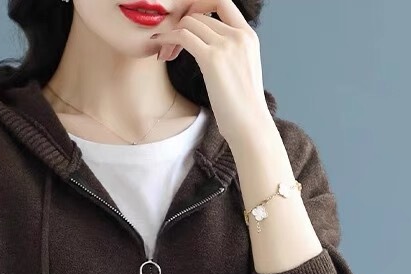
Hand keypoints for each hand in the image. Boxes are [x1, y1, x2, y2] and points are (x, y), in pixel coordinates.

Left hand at [150, 0, 273, 142]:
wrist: (249, 125)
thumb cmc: (242, 108)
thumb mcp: (241, 71)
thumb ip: (231, 54)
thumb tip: (211, 54)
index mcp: (248, 36)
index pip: (222, 3)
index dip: (199, 9)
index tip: (185, 27)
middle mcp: (239, 35)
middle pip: (201, 13)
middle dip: (180, 25)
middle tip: (169, 45)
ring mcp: (227, 45)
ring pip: (190, 22)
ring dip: (172, 34)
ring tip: (164, 52)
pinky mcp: (212, 59)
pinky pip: (184, 36)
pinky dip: (168, 39)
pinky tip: (161, 50)